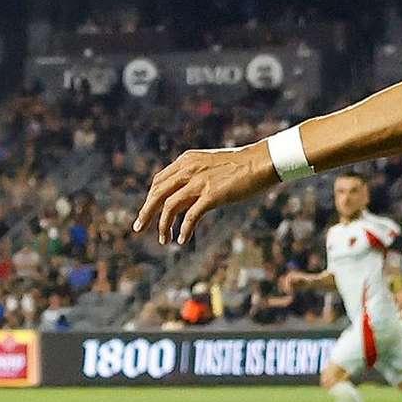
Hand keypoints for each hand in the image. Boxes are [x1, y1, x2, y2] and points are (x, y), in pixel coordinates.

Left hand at [139, 144, 275, 243]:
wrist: (262, 161)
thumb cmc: (240, 164)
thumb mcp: (210, 164)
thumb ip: (194, 176)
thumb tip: (183, 197)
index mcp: (186, 161)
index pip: (158, 181)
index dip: (150, 199)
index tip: (148, 212)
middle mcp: (188, 169)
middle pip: (157, 193)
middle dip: (145, 213)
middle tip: (138, 229)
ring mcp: (199, 182)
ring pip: (169, 207)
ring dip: (163, 225)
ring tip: (164, 240)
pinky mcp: (212, 195)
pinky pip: (191, 216)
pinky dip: (184, 230)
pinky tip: (182, 240)